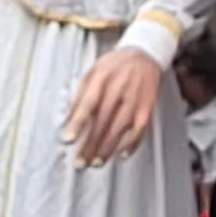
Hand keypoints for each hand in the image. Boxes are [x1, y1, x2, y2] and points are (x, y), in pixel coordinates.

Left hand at [62, 46, 163, 166]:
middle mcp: (118, 91)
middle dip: (90, 145)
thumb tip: (68, 118)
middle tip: (80, 162)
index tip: (68, 140)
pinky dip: (131, 145)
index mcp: (101, 79)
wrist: (145, 54)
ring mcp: (134, 101)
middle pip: (102, 122)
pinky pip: (139, 130)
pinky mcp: (147, 108)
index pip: (87, 105)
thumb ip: (80, 94)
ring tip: (96, 163)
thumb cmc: (114, 64)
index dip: (77, 124)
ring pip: (120, 129)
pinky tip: (121, 155)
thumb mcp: (92, 71)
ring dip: (107, 148)